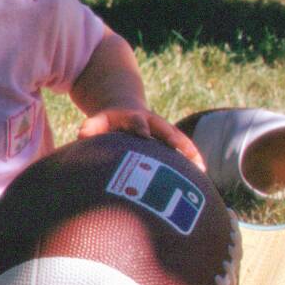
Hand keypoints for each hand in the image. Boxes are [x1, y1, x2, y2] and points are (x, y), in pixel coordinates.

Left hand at [78, 107, 206, 171]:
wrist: (124, 110)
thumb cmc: (109, 121)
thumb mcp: (99, 120)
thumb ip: (92, 127)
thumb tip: (82, 136)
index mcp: (135, 118)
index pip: (138, 122)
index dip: (141, 128)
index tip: (144, 136)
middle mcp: (153, 124)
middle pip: (165, 130)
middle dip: (171, 139)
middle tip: (177, 150)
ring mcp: (164, 132)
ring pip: (180, 140)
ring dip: (189, 152)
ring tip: (200, 169)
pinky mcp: (170, 141)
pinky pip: (185, 149)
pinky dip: (193, 159)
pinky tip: (202, 175)